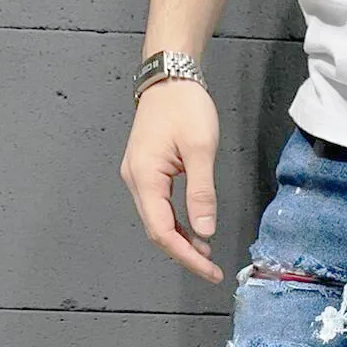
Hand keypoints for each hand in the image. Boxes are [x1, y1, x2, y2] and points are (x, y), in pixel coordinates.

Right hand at [119, 80, 223, 282]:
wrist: (169, 76)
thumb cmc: (184, 106)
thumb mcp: (200, 149)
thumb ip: (202, 193)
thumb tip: (205, 231)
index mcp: (145, 177)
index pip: (162, 231)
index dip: (186, 255)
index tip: (209, 269)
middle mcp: (135, 180)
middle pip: (157, 230)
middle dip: (184, 253)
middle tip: (211, 269)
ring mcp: (139, 177)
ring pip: (158, 221)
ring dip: (181, 241)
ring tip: (207, 255)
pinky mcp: (147, 173)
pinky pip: (160, 208)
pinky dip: (177, 224)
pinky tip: (195, 231)